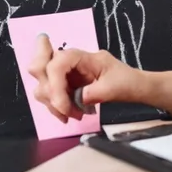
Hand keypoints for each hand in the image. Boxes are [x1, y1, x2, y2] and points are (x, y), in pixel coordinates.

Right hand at [26, 34, 151, 122]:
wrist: (133, 87)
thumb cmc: (126, 81)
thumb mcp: (114, 87)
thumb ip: (94, 92)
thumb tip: (76, 100)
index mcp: (81, 57)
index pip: (56, 64)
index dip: (55, 87)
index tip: (65, 108)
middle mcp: (68, 61)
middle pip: (38, 66)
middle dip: (48, 91)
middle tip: (64, 108)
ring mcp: (64, 73)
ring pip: (41, 85)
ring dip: (52, 104)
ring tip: (73, 115)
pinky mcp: (63, 85)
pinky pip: (48, 96)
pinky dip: (55, 108)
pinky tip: (69, 115)